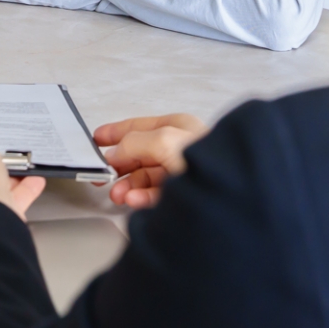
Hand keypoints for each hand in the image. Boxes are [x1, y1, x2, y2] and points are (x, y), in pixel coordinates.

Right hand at [92, 113, 207, 208]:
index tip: (96, 139)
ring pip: (146, 177)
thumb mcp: (163, 140)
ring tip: (116, 193)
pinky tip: (132, 200)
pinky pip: (155, 195)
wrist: (231, 195)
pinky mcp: (184, 196)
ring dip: (127, 185)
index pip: (140, 127)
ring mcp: (182, 173)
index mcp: (179, 128)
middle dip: (119, 165)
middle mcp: (180, 148)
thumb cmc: (208, 160)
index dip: (117, 132)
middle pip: (140, 154)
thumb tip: (116, 151)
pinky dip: (140, 198)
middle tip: (101, 174)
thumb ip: (134, 142)